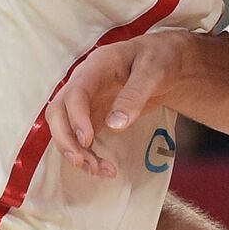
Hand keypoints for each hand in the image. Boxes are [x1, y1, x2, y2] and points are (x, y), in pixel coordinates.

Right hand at [45, 30, 186, 177]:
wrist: (169, 60)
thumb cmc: (160, 58)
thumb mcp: (154, 72)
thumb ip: (135, 95)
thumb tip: (115, 125)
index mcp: (96, 66)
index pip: (75, 93)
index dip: (76, 118)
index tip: (88, 139)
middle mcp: (85, 83)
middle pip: (59, 112)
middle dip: (66, 140)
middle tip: (82, 161)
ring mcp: (88, 101)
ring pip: (67, 129)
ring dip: (77, 152)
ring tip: (99, 171)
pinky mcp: (95, 116)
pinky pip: (82, 138)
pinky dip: (88, 154)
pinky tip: (103, 168)